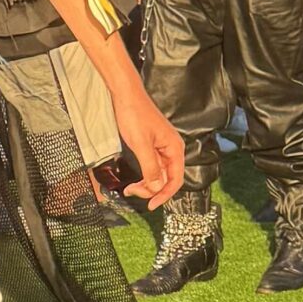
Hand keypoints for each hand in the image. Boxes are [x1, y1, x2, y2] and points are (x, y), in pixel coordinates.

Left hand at [110, 82, 184, 205]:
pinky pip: (152, 167)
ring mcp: (162, 149)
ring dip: (146, 185)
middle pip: (167, 179)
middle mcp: (172, 150)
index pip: (176, 179)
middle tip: (133, 192)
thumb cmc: (135, 115)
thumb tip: (157, 188)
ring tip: (130, 188)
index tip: (152, 205)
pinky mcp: (152, 147)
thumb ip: (150, 167)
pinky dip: (144, 176)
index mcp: (174, 148)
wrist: (126, 96)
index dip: (165, 195)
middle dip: (151, 190)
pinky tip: (134, 182)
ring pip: (158, 175)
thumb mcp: (141, 144)